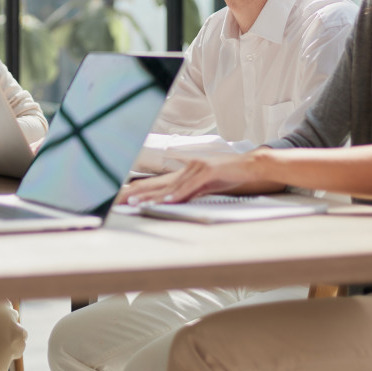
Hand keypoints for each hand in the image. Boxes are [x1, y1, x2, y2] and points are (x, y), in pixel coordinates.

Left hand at [115, 157, 252, 205]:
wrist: (252, 165)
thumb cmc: (229, 175)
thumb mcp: (206, 186)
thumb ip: (190, 192)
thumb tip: (175, 201)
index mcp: (185, 172)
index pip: (157, 183)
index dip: (140, 190)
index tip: (123, 198)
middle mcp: (187, 168)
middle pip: (157, 183)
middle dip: (137, 193)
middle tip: (119, 201)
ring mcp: (196, 168)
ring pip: (170, 187)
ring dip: (152, 197)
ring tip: (136, 204)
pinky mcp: (208, 172)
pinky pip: (189, 187)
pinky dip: (177, 195)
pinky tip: (166, 201)